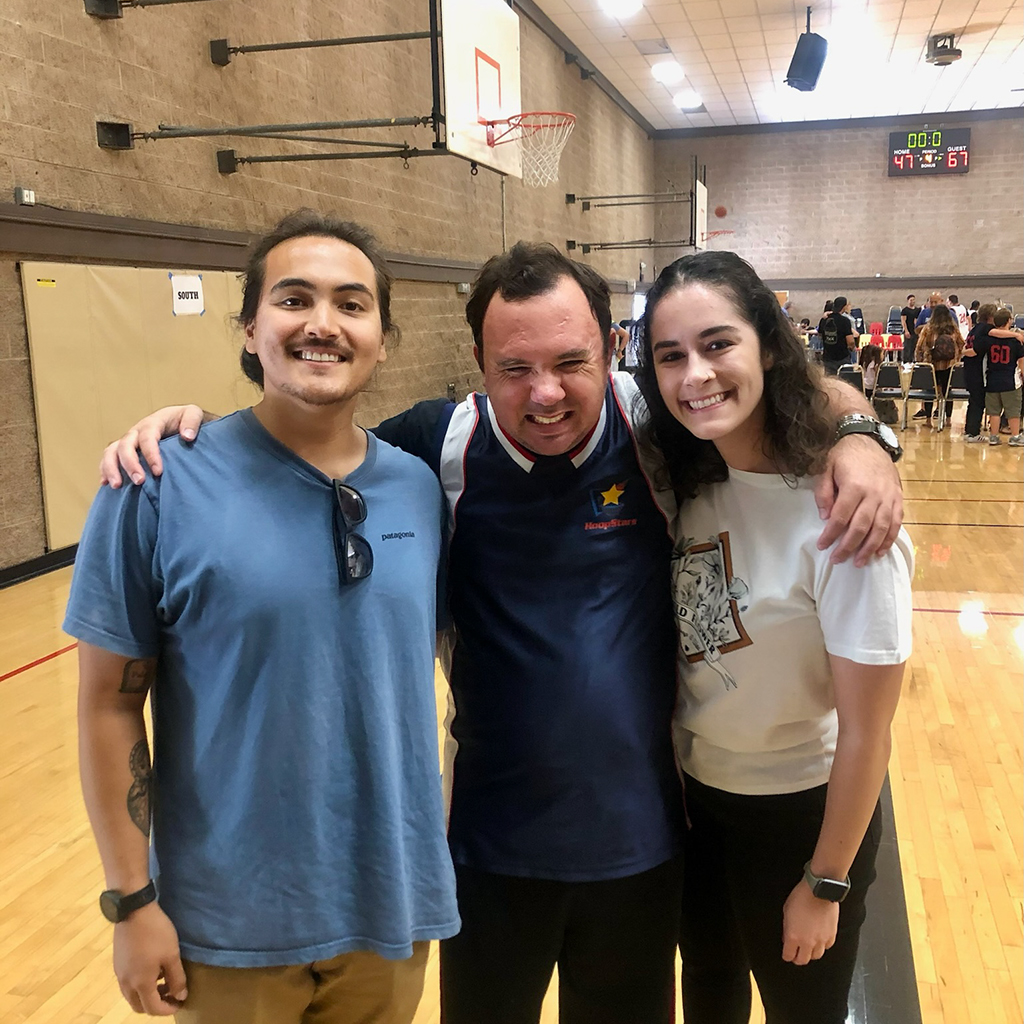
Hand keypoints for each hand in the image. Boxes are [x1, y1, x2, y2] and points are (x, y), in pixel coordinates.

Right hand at [99, 405, 204, 487]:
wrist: (178, 421)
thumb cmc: (185, 420)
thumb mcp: (193, 414)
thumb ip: (192, 421)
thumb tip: (187, 436)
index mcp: (152, 423)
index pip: (147, 437)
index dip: (151, 454)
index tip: (158, 472)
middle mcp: (136, 431)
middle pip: (125, 445)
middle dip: (130, 464)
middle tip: (139, 481)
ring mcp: (128, 441)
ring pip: (111, 451)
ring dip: (111, 468)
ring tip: (116, 486)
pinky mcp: (125, 451)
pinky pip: (109, 458)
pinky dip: (105, 470)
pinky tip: (106, 484)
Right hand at [112, 901, 187, 1014]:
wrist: (134, 911)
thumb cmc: (156, 933)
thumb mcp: (172, 955)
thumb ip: (177, 978)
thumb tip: (180, 996)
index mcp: (140, 984)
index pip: (153, 1009)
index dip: (168, 1009)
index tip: (180, 1002)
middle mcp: (126, 983)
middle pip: (139, 1006)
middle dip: (156, 1005)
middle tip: (172, 993)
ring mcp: (119, 973)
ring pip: (132, 995)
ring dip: (147, 994)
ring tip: (164, 980)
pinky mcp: (117, 963)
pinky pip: (128, 983)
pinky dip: (140, 984)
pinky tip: (152, 969)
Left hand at [782, 880, 838, 965]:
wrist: (819, 890)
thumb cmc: (800, 897)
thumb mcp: (786, 911)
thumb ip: (786, 928)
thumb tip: (787, 938)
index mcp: (793, 937)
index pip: (788, 955)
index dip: (786, 955)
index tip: (786, 953)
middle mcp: (807, 942)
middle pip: (803, 960)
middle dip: (798, 958)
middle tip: (796, 954)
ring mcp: (821, 940)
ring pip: (816, 956)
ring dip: (811, 953)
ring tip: (808, 948)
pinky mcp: (831, 936)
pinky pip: (827, 947)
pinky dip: (823, 946)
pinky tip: (819, 940)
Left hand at [814, 434, 902, 565]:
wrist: (869, 439)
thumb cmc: (844, 456)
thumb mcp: (826, 469)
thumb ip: (824, 493)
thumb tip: (825, 517)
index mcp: (854, 487)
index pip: (841, 517)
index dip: (831, 534)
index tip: (822, 546)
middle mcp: (874, 494)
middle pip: (861, 527)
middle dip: (848, 546)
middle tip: (837, 560)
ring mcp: (889, 497)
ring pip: (881, 528)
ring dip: (869, 548)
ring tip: (859, 562)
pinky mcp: (898, 498)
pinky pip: (896, 523)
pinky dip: (889, 539)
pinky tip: (880, 551)